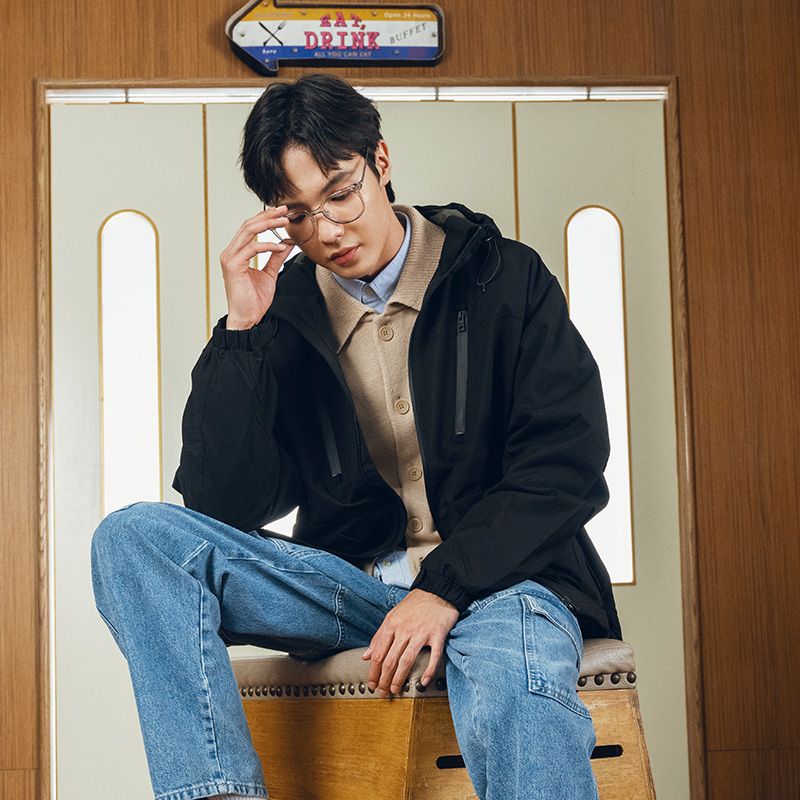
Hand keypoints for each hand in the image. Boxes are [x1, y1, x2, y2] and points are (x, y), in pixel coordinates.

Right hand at [220, 206, 294, 329]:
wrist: (247, 318)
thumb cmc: (253, 300)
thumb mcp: (269, 274)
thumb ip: (275, 258)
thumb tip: (286, 243)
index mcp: (236, 253)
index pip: (249, 228)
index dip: (264, 218)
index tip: (280, 213)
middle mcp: (230, 253)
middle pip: (248, 225)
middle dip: (267, 216)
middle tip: (284, 210)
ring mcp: (230, 258)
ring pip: (248, 232)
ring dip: (268, 224)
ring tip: (284, 222)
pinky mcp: (233, 266)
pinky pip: (252, 248)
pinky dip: (268, 245)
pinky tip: (281, 247)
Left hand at [362, 589, 459, 696]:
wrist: (438, 591)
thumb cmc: (415, 604)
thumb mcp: (392, 615)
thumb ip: (379, 636)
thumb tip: (366, 655)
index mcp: (392, 624)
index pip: (378, 653)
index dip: (373, 671)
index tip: (372, 683)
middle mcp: (405, 629)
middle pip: (390, 660)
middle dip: (384, 679)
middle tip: (382, 691)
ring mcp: (421, 632)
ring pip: (406, 660)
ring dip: (399, 678)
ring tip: (396, 689)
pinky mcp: (437, 634)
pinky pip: (433, 656)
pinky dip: (428, 671)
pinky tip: (424, 681)